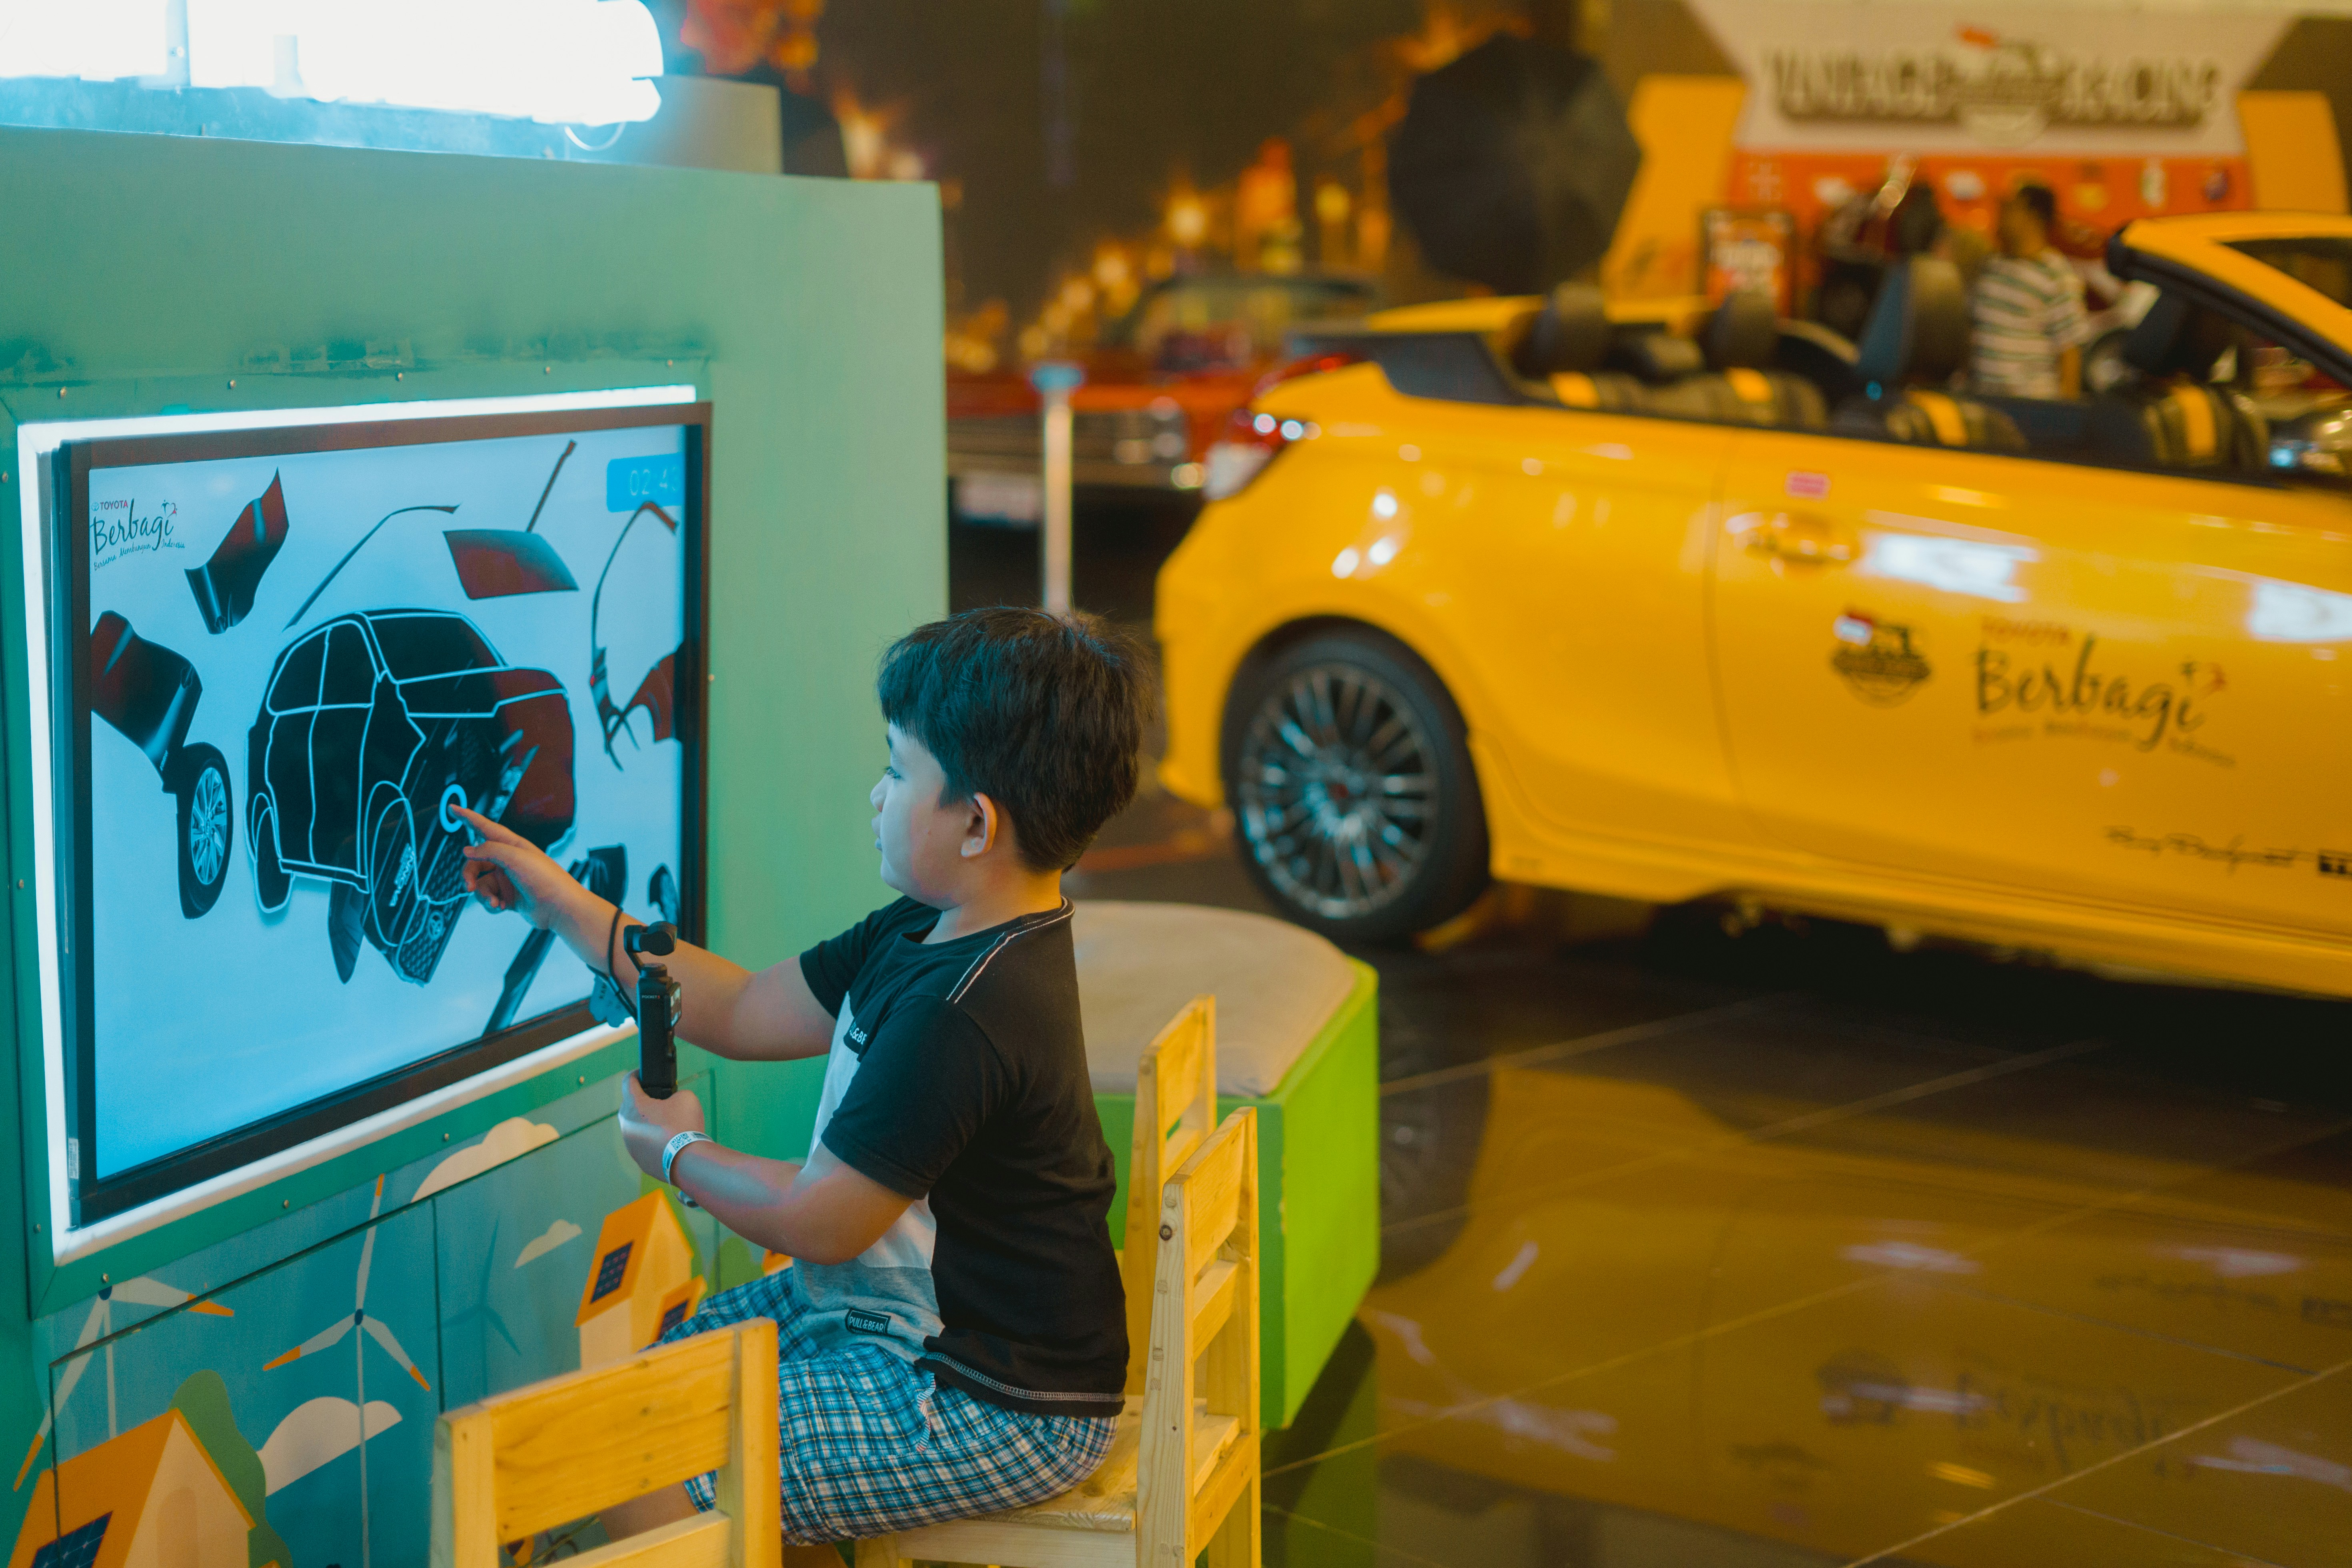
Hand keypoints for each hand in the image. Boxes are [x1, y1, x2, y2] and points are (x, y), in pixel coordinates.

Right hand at [456, 806, 575, 928]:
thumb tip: (468, 850)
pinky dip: (491, 905)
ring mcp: (507, 879)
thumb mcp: (515, 858)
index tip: (454, 808)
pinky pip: (489, 898)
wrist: (559, 908)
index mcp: (511, 845)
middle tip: (468, 885)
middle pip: (475, 862)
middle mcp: (508, 860)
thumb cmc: (546, 879)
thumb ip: (488, 850)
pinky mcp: (508, 897)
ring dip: (482, 895)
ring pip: (480, 884)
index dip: (468, 817)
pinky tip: (501, 907)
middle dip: (469, 875)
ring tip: (494, 902)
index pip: (485, 827)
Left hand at [620, 1073, 706, 1180]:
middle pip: (630, 1106)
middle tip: (660, 1100)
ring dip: (647, 1123)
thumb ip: (675, 1094)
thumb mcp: (686, 1097)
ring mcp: (630, 1144)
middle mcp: (627, 1125)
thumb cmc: (684, 1126)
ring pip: (635, 1127)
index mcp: (634, 1106)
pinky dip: (652, 1140)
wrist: (688, 1161)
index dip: (636, 1074)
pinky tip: (668, 1141)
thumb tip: (672, 1102)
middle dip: (643, 1101)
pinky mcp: (638, 1159)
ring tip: (667, 1124)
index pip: (628, 1082)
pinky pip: (643, 1144)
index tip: (642, 1073)